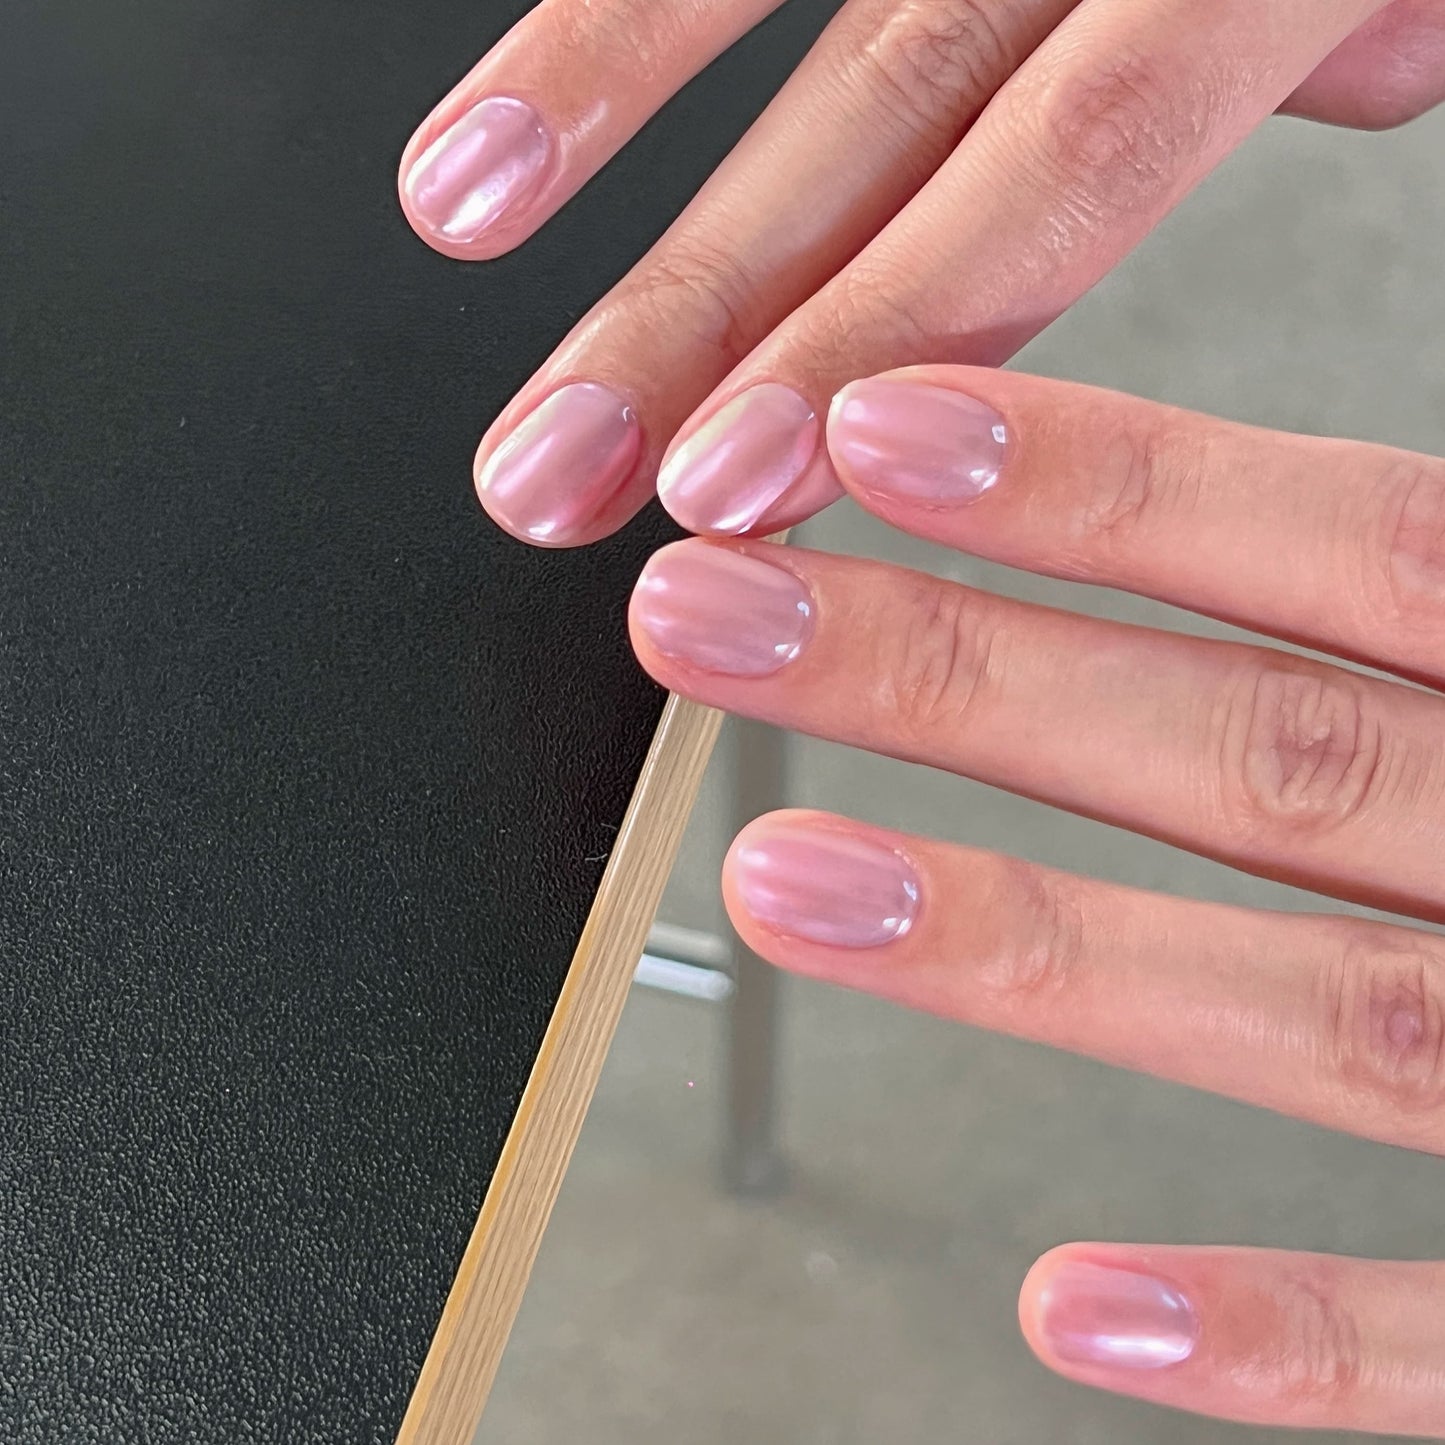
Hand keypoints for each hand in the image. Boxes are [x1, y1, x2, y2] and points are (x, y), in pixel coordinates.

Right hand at [396, 0, 1443, 545]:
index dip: (871, 341)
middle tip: (556, 477)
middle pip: (876, 113)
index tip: (733, 486)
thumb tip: (1345, 72)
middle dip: (693, 315)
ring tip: (459, 228)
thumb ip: (1360, 24)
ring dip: (597, 96)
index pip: (1052, 175)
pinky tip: (516, 63)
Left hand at [628, 364, 1444, 1435]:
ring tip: (783, 885)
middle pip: (1248, 749)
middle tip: (712, 616)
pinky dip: (1272, 1331)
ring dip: (1028, 955)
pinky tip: (1062, 1304)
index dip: (1106, 486)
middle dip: (961, 678)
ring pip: (1304, 1010)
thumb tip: (1307, 520)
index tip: (872, 427)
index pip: (1343, 546)